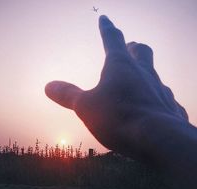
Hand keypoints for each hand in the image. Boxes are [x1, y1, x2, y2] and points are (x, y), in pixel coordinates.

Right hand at [45, 15, 187, 158]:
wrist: (158, 139)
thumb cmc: (119, 118)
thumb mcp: (85, 106)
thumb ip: (68, 95)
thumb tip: (48, 86)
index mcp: (121, 66)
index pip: (112, 39)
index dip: (106, 28)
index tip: (104, 19)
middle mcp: (144, 73)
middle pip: (141, 51)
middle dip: (132, 48)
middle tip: (128, 48)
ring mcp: (161, 90)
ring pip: (154, 75)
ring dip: (145, 75)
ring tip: (137, 83)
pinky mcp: (171, 108)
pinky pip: (165, 99)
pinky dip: (156, 99)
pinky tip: (152, 109)